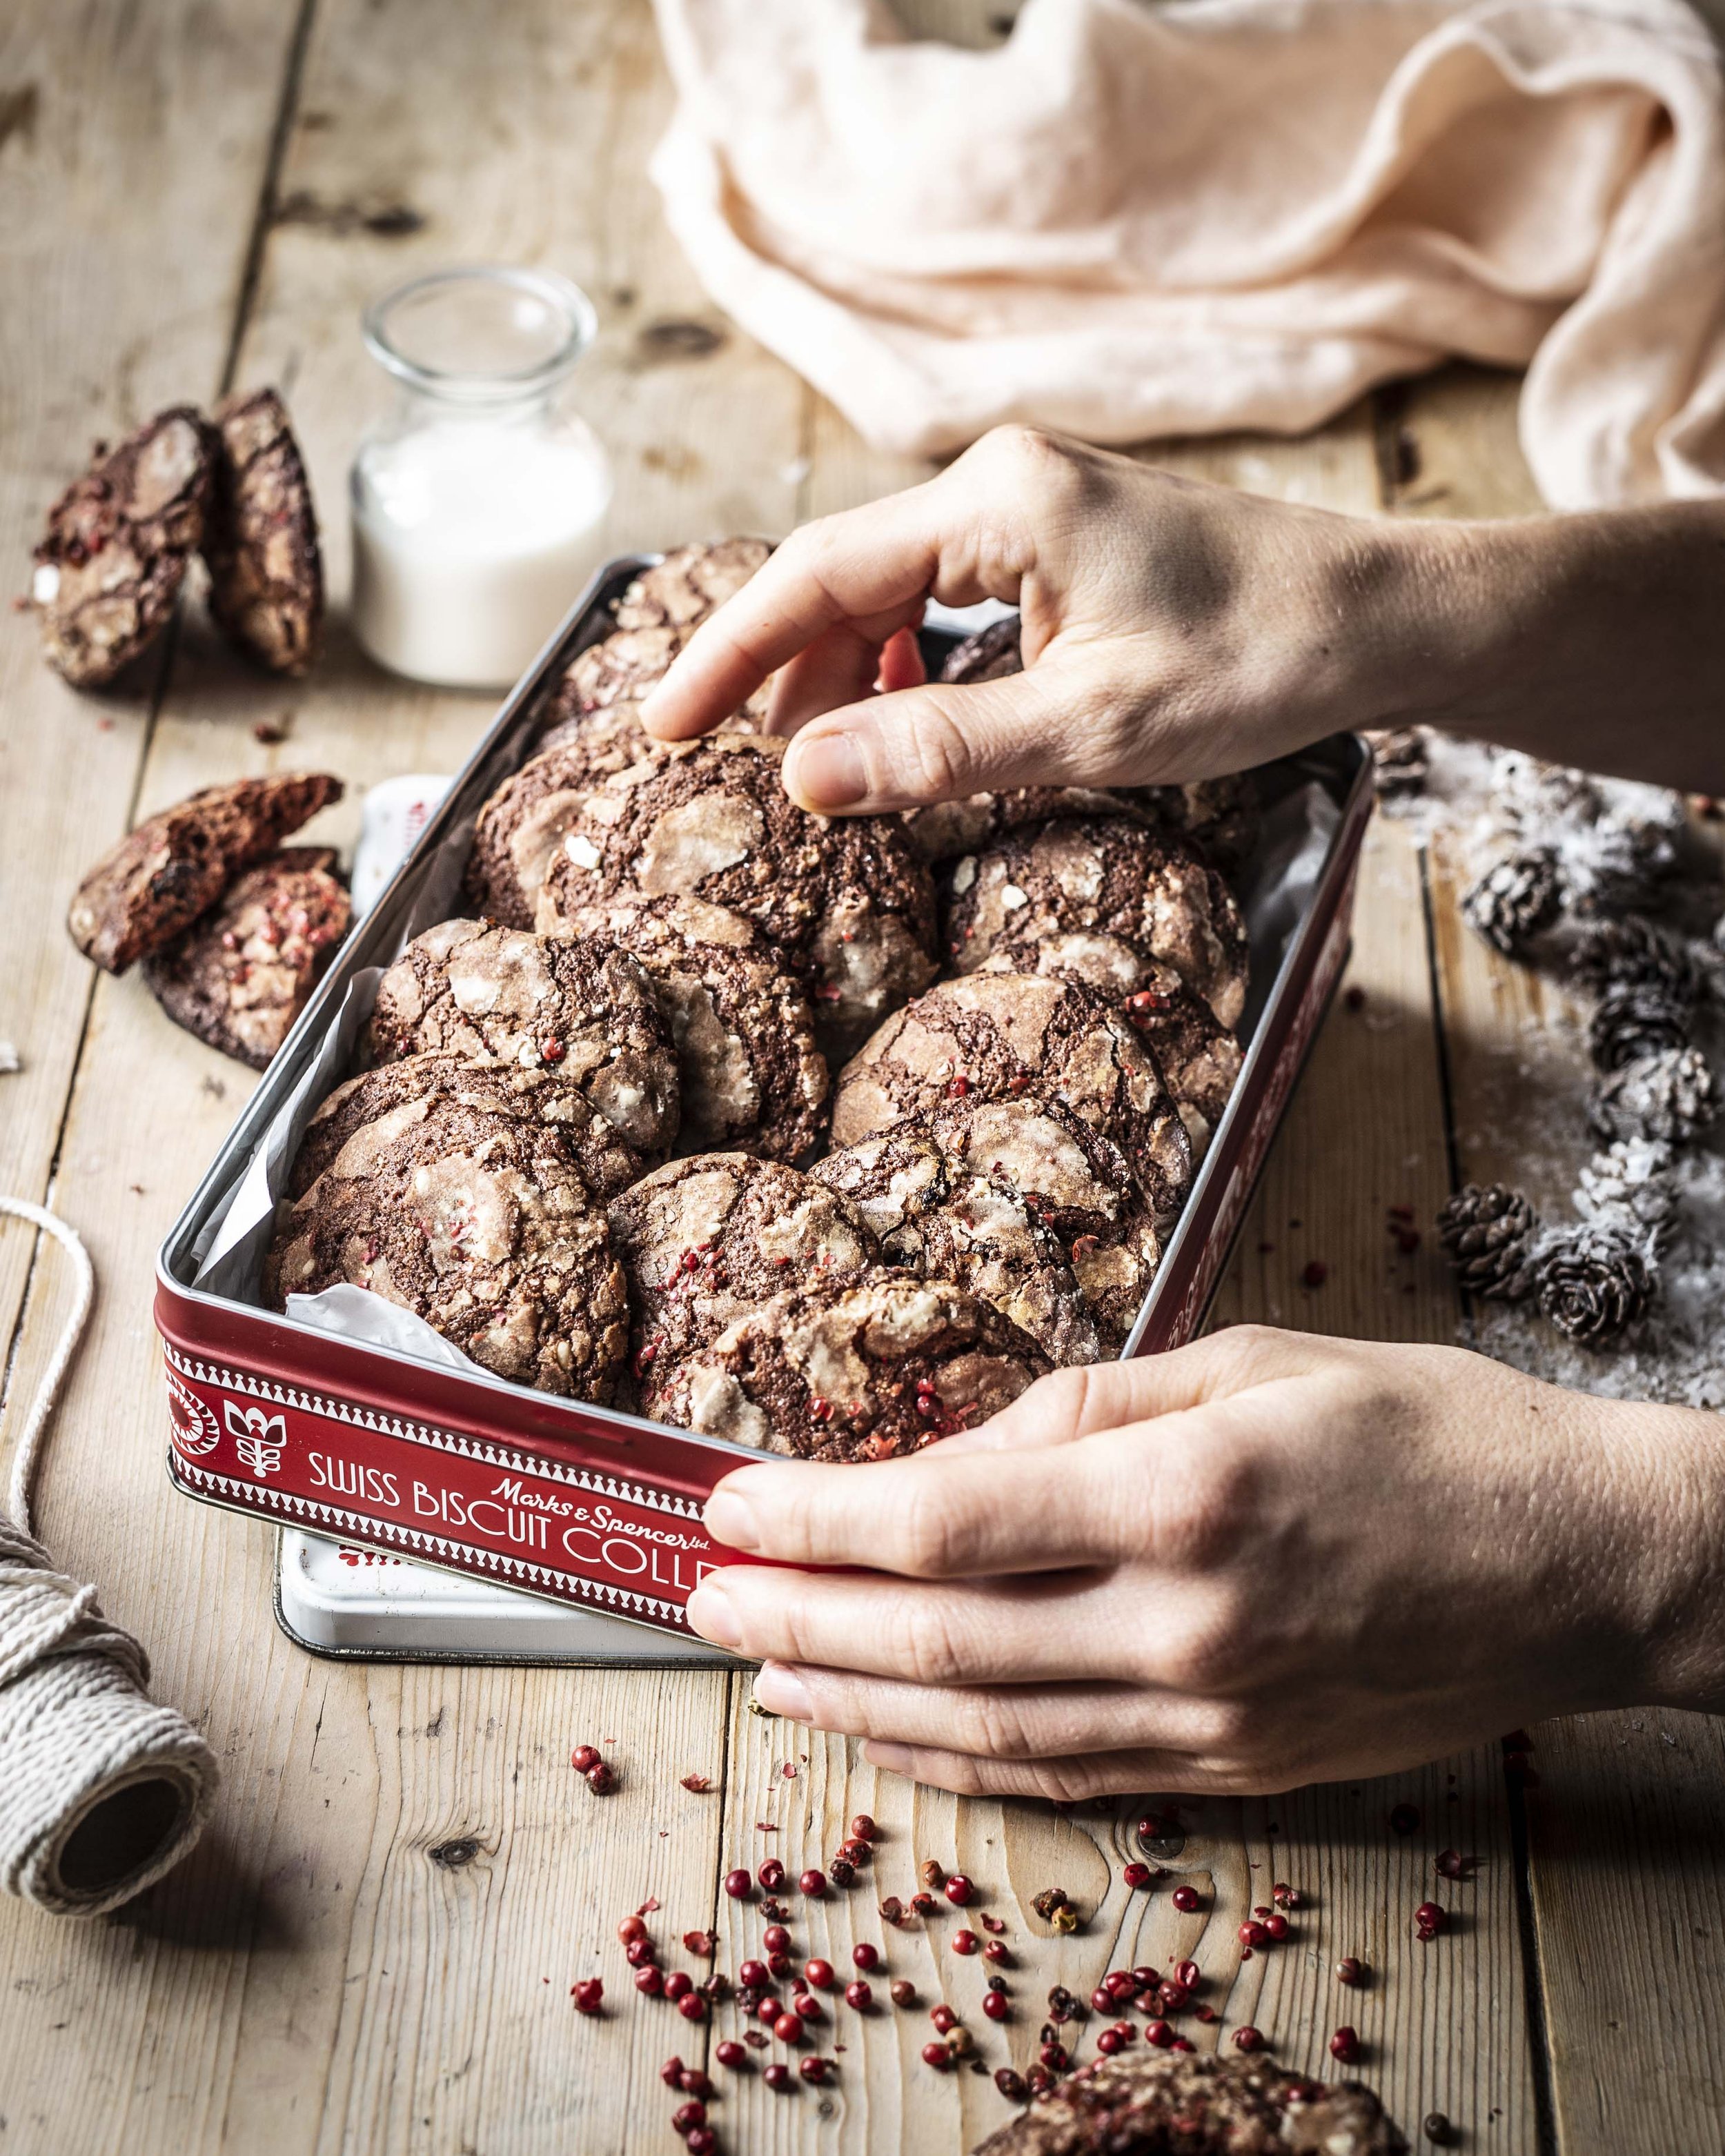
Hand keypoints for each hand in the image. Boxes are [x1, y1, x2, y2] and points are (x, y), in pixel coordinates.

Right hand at [640, 425, 1447, 813]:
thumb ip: (940, 751)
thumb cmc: (1257, 663)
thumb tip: (804, 781)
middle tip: (734, 770)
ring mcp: (1031, 503)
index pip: (815, 573)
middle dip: (780, 674)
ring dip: (844, 676)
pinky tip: (908, 721)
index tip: (659, 725)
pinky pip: (944, 595)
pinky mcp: (1059, 537)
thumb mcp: (1092, 728)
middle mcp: (1001, 480)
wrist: (1379, 618)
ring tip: (820, 763)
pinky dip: (906, 662)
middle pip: (841, 576)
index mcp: (998, 501)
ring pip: (890, 589)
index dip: (727, 654)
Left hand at [684, 1325, 1718, 1795]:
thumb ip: (1087, 1406)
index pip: (945, 1520)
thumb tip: (955, 1457)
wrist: (1580, 1562)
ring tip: (762, 1670)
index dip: (816, 1518)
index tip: (729, 1502)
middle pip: (940, 1635)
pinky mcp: (1238, 1766)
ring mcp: (1213, 1713)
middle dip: (798, 1617)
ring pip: (985, 1725)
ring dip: (855, 1699)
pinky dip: (957, 1759)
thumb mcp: (1251, 1361)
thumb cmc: (1427, 1431)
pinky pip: (1065, 1775)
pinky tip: (889, 1735)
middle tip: (702, 1597)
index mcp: (1187, 1492)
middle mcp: (1187, 1620)